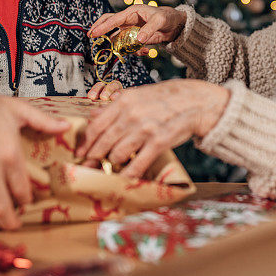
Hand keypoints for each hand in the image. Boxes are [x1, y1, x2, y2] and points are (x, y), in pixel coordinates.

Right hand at [0, 89, 69, 229]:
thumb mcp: (20, 110)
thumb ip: (44, 122)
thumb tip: (66, 126)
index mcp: (8, 153)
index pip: (20, 188)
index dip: (26, 199)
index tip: (28, 202)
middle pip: (0, 206)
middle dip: (10, 221)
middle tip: (16, 226)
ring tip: (0, 223)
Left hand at [76, 79, 229, 178]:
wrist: (195, 102)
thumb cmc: (165, 98)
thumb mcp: (137, 95)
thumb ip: (114, 106)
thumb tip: (92, 116)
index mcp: (123, 102)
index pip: (95, 126)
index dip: (85, 143)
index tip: (80, 153)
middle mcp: (131, 115)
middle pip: (102, 143)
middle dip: (93, 159)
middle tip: (87, 168)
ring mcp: (144, 129)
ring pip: (117, 155)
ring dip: (112, 164)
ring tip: (111, 168)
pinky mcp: (158, 143)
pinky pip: (137, 164)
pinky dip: (128, 175)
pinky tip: (123, 180)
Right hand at [88, 5, 186, 44]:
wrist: (176, 25)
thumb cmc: (168, 17)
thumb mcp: (160, 21)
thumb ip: (149, 30)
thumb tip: (138, 40)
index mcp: (132, 12)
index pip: (114, 19)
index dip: (103, 26)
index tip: (93, 33)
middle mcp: (129, 20)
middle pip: (110, 23)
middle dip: (101, 30)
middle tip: (91, 37)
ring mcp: (132, 29)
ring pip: (119, 38)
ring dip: (121, 47)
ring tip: (135, 51)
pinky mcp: (136, 38)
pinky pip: (129, 46)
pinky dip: (134, 51)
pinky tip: (146, 52)